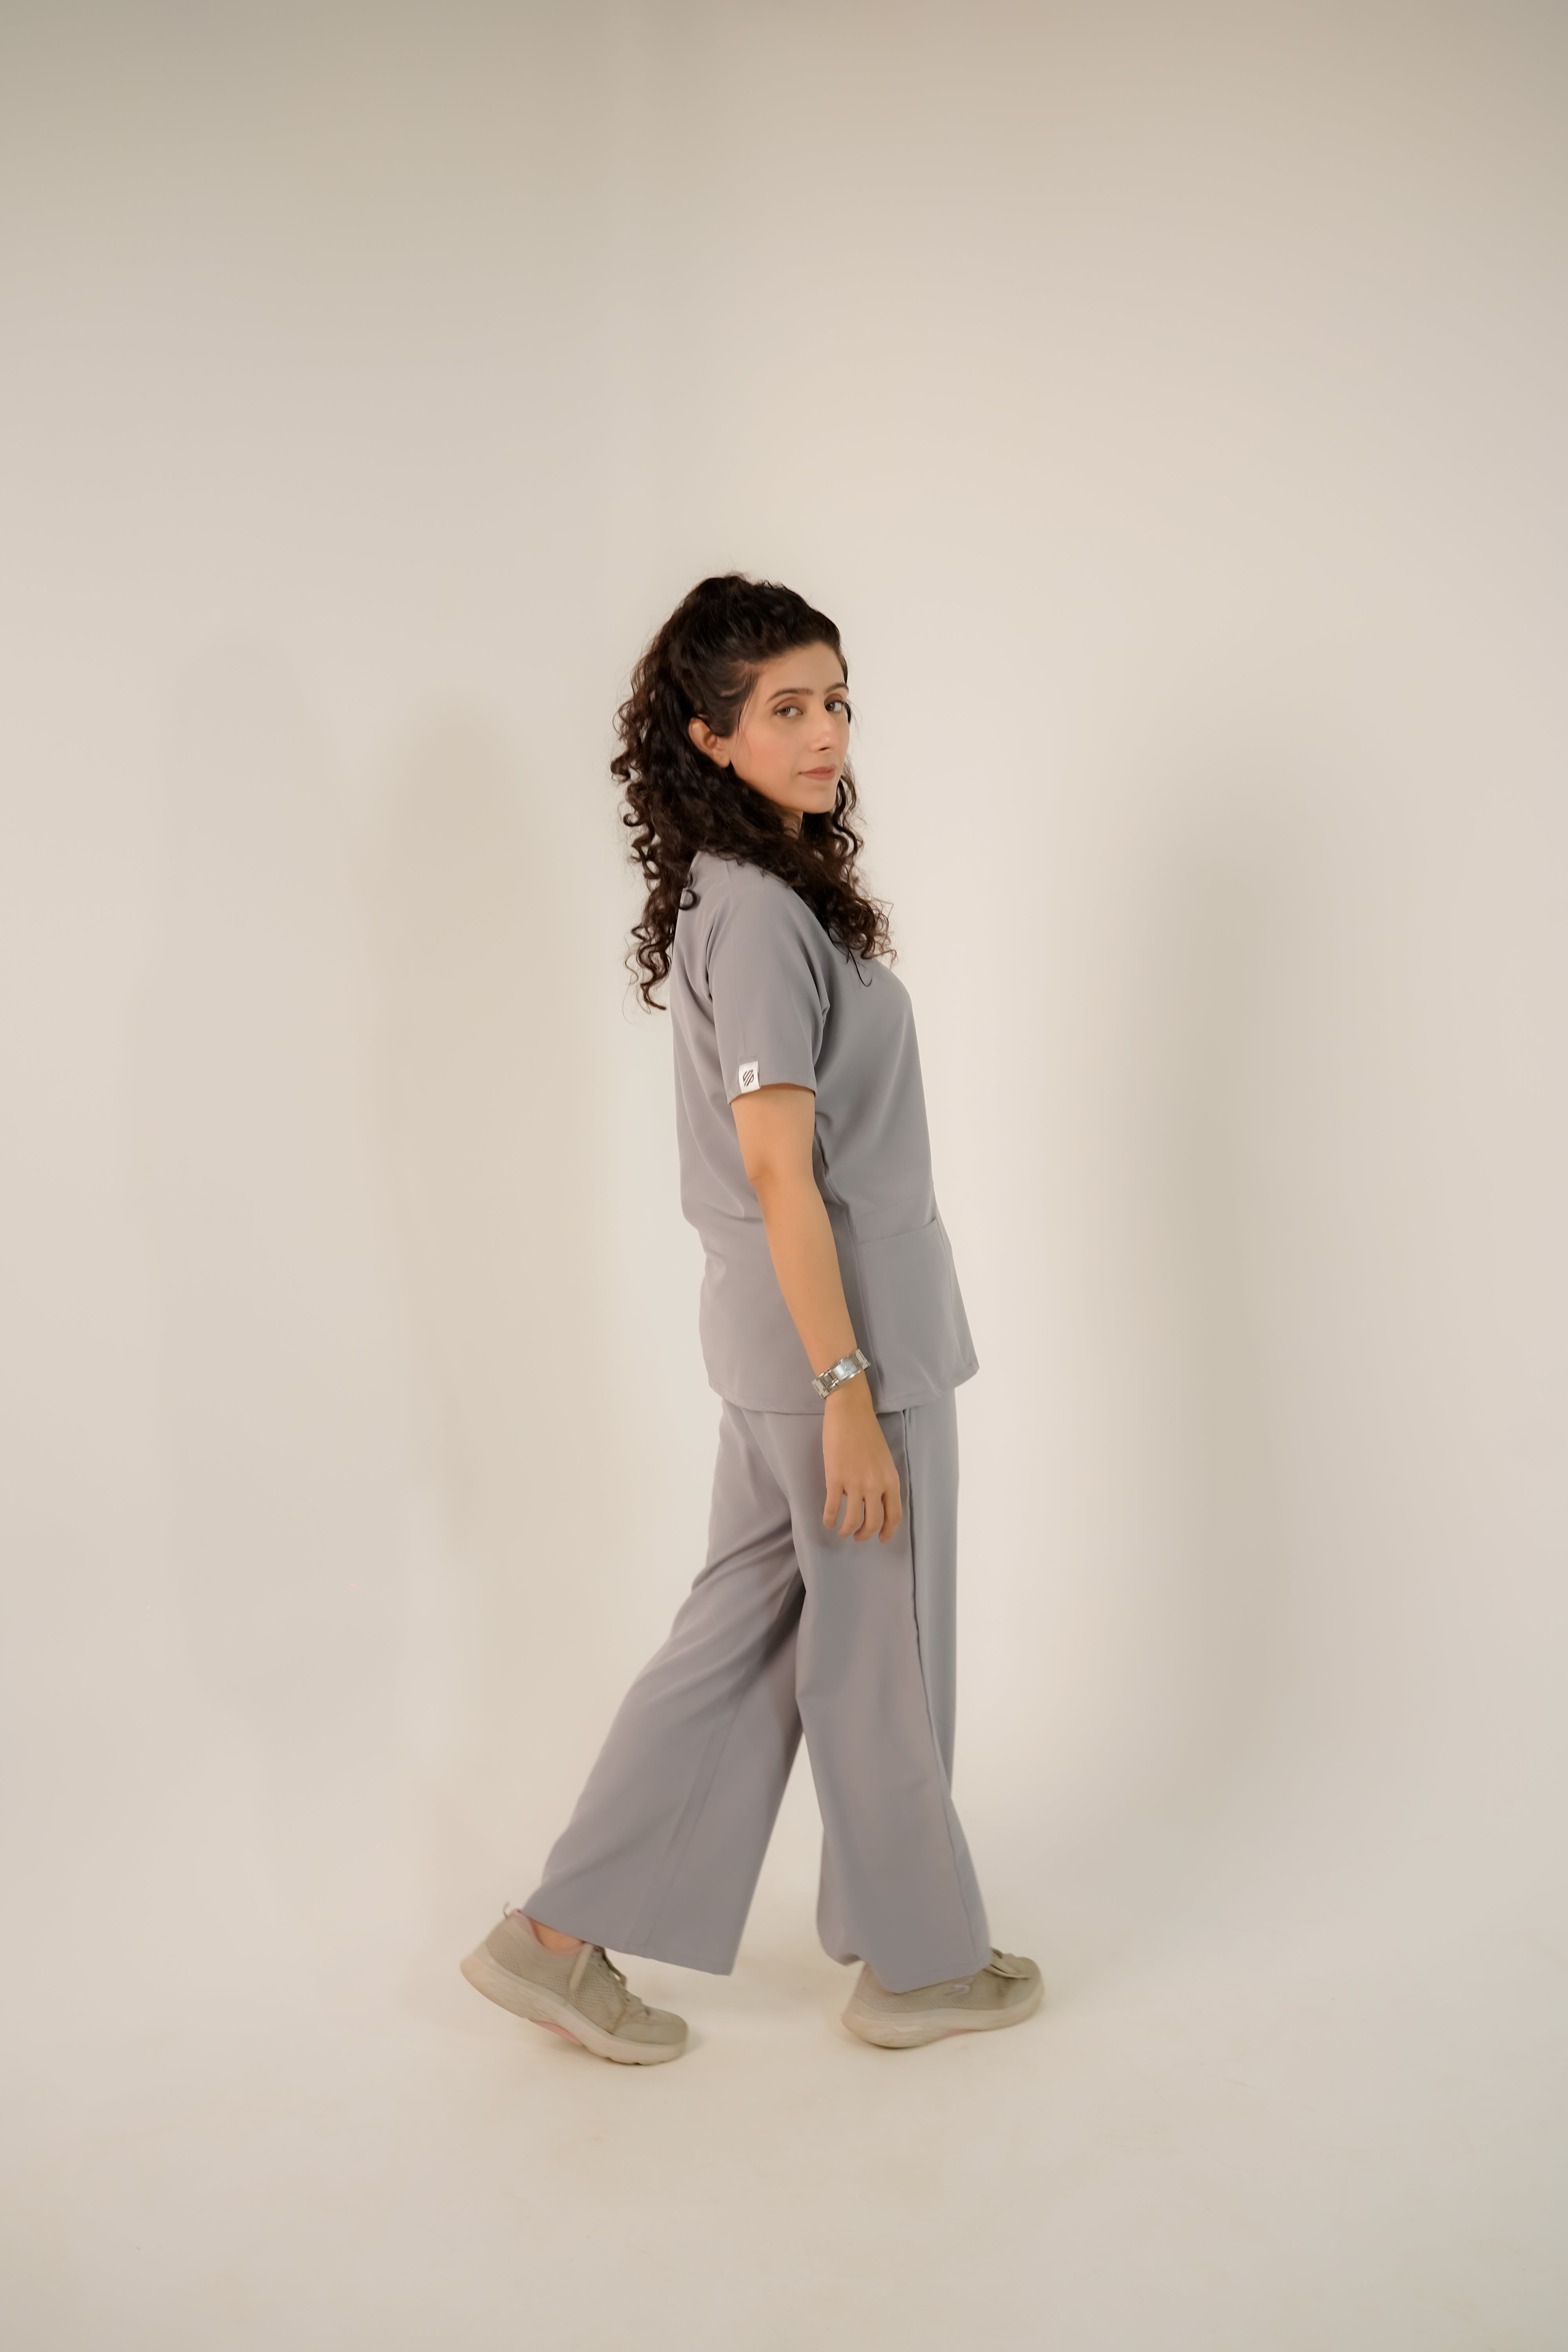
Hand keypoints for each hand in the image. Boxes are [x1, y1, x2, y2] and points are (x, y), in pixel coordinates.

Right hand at [821, 1379, 902, 1542]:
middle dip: (865, 1535)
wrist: (850, 1412)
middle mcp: (876, 1485)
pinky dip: (829, 1519)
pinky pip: (832, 1507)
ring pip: (853, 1520)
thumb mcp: (884, 1460)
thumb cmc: (867, 1432)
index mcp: (891, 1480)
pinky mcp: (835, 1478)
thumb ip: (882, 1481)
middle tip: (858, 1537)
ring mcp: (855, 1483)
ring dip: (846, 1530)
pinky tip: (827, 1521)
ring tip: (841, 1532)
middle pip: (874, 1522)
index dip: (888, 1531)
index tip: (882, 1539)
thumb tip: (872, 1500)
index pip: (894, 1515)